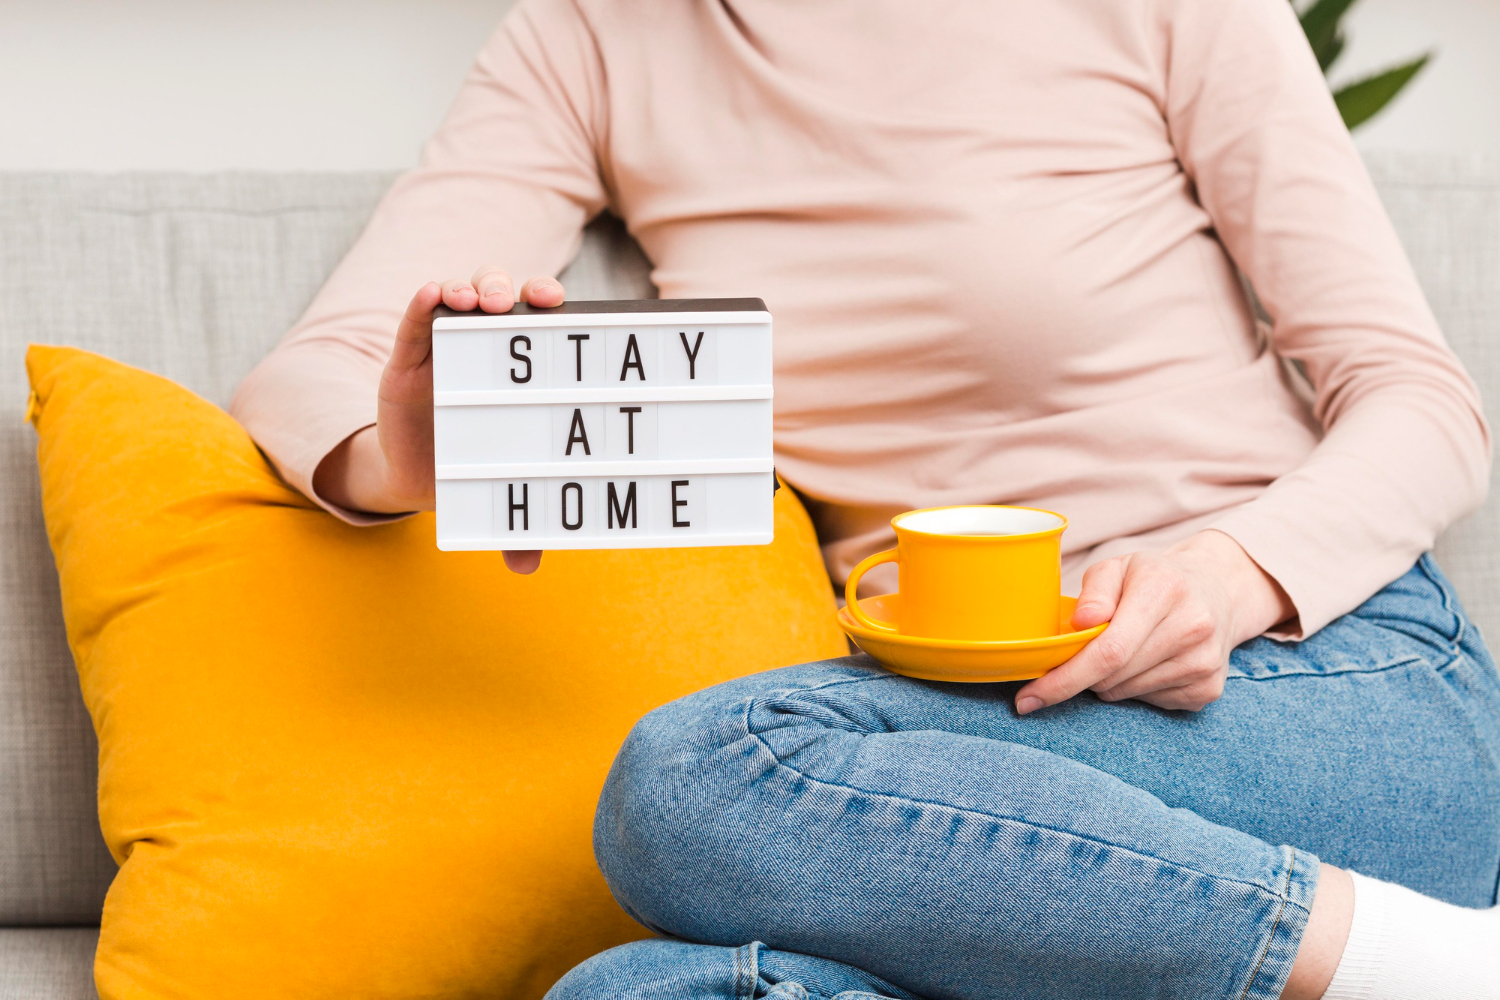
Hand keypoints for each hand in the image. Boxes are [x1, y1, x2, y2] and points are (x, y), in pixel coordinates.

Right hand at [312, 267, 564, 573]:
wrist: (420, 476)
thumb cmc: (474, 468)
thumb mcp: (497, 496)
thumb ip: (514, 527)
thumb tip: (525, 566)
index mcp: (519, 372)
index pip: (538, 324)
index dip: (550, 308)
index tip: (563, 310)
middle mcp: (485, 349)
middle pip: (502, 298)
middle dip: (514, 289)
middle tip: (523, 302)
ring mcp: (444, 348)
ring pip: (461, 299)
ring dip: (471, 288)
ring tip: (475, 299)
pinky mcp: (406, 357)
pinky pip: (414, 322)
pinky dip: (423, 303)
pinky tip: (432, 295)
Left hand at [1014, 530, 1293, 713]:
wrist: (1216, 591)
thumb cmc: (1153, 578)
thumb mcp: (1117, 568)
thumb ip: (1094, 590)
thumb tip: (1080, 624)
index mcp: (1165, 590)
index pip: (1109, 650)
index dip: (1064, 679)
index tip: (1028, 698)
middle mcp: (1193, 628)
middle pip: (1112, 677)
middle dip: (1080, 675)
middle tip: (1080, 654)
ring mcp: (1205, 663)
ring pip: (1126, 693)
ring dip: (1106, 681)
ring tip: (1122, 650)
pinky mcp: (1209, 689)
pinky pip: (1148, 703)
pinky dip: (1132, 688)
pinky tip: (1147, 661)